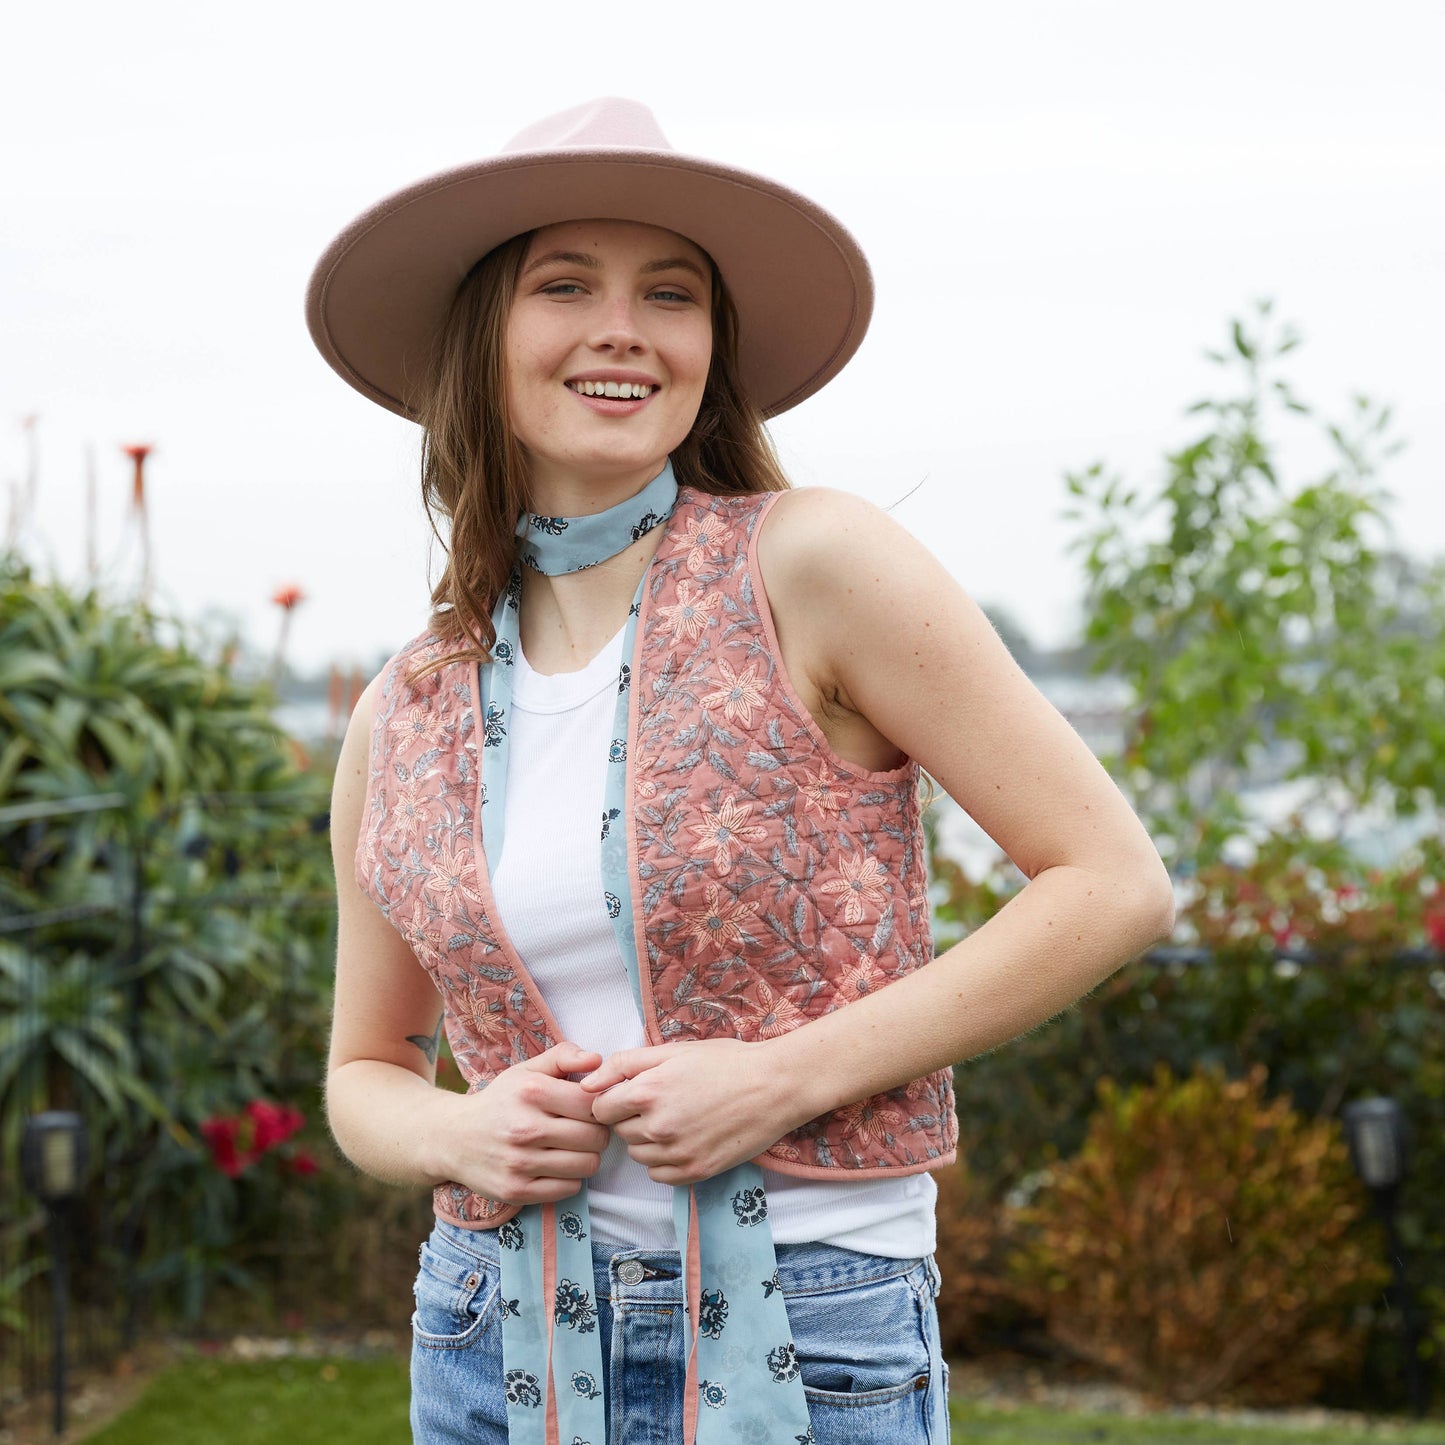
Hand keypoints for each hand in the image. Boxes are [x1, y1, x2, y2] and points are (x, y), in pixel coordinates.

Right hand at [438, 1041, 610, 1204]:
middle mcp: (525, 1128)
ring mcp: (520, 1163)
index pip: (592, 1103)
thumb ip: (563, 1057)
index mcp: (531, 1092)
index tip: (590, 1108)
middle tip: (583, 1129)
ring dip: (586, 1157)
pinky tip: (556, 1166)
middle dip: (596, 1132)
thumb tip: (598, 1060)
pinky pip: (569, 1189)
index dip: (599, 1105)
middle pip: (596, 1137)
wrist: (453, 1138)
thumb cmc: (500, 1101)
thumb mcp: (526, 1070)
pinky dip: (570, 1178)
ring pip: (588, 1165)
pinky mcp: (516, 1190)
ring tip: (571, 1147)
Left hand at [581, 1039, 803, 1185]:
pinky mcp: (696, 1172)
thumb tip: (586, 1083)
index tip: (631, 1093)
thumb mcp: (673, 1050)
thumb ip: (624, 1064)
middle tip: (660, 1101)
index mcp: (648, 1092)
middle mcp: (658, 1127)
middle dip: (630, 1118)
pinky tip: (684, 1138)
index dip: (612, 1099)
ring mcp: (677, 1153)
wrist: (774, 1086)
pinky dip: (663, 1161)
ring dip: (647, 1140)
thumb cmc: (725, 1062)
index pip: (600, 1109)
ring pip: (638, 1155)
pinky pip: (658, 1175)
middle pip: (618, 1132)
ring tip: (676, 1118)